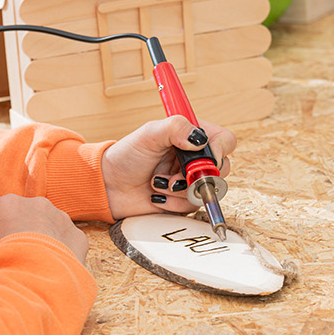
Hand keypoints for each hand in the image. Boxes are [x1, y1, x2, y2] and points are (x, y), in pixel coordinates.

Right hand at [0, 194, 88, 265]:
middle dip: (23, 237)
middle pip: (27, 220)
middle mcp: (37, 203)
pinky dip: (64, 256)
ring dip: (44, 245)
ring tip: (36, 269)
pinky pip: (69, 245)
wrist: (32, 277)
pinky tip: (54, 272)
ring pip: (50, 230)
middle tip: (16, 262)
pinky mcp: (78, 236)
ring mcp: (61, 218)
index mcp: (8, 203)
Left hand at [100, 115, 236, 219]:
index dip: (220, 150)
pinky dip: (173, 203)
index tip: (204, 159)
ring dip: (180, 190)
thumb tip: (198, 139)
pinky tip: (156, 197)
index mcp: (190, 136)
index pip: (224, 140)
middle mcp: (195, 158)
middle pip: (221, 168)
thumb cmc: (127, 155)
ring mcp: (191, 180)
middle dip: (195, 176)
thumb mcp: (149, 134)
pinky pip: (193, 206)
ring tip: (156, 183)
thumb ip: (175, 128)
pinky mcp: (184, 200)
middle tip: (174, 178)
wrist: (109, 185)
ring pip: (208, 190)